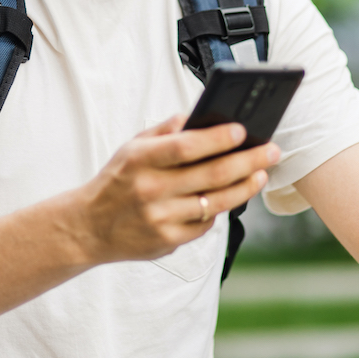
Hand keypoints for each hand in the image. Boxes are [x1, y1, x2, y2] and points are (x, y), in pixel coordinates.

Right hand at [73, 115, 279, 264]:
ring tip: (261, 173)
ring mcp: (159, 219)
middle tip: (271, 151)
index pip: (185, 146)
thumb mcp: (131, 148)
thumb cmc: (117, 181)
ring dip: (245, 187)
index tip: (242, 130)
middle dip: (248, 161)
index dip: (217, 138)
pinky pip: (204, 224)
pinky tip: (231, 196)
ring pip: (215, 202)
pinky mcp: (166, 242)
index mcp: (140, 160)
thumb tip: (200, 115)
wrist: (87, 227)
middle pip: (211, 175)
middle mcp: (150, 190)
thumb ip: (165, 131)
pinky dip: (219, 209)